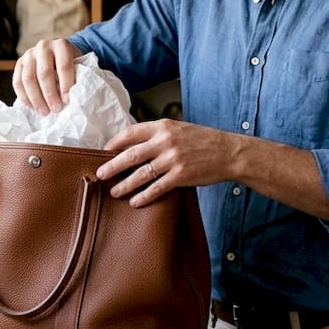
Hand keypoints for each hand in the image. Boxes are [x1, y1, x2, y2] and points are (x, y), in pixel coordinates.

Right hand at [12, 38, 81, 114]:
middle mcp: (44, 47)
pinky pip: (18, 82)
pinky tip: (33, 108)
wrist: (57, 53)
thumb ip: (78, 77)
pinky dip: (24, 97)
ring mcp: (29, 54)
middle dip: (50, 95)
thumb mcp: (79, 65)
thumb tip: (76, 97)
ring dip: (36, 99)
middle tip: (56, 109)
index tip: (67, 101)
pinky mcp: (19, 63)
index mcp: (62, 45)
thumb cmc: (72, 63)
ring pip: (28, 79)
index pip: (63, 66)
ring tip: (45, 112)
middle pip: (44, 73)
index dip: (65, 85)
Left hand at [98, 119, 232, 207]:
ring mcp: (173, 159)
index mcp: (163, 126)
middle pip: (130, 155)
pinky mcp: (181, 176)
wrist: (228, 152)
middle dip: (112, 166)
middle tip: (100, 175)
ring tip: (114, 191)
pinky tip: (135, 201)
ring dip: (125, 184)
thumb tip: (134, 145)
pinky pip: (157, 188)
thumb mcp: (179, 129)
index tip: (103, 152)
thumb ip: (158, 134)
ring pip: (141, 174)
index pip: (130, 133)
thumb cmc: (203, 140)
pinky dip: (144, 196)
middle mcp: (165, 141)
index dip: (114, 143)